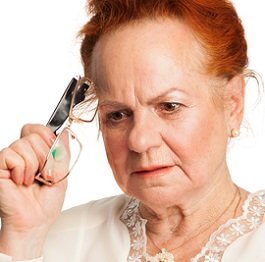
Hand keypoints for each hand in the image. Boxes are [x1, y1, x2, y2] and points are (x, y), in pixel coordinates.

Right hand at [0, 124, 66, 259]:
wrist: (35, 222)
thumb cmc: (46, 203)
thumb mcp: (62, 173)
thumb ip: (62, 152)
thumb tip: (64, 133)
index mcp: (36, 154)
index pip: (36, 129)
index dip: (46, 135)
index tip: (53, 148)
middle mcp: (21, 154)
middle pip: (32, 134)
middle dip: (44, 155)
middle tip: (43, 173)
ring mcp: (9, 161)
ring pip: (23, 144)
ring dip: (34, 165)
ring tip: (31, 180)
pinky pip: (10, 155)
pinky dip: (21, 169)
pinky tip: (20, 181)